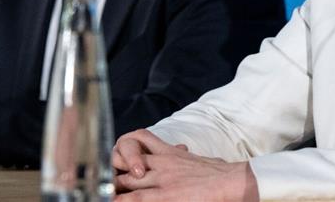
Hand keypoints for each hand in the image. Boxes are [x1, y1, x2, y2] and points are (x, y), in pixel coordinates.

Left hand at [112, 129, 258, 201]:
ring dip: (113, 186)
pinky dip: (123, 200)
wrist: (231, 180)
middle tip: (103, 176)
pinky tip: (111, 200)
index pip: (141, 139)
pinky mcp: (165, 195)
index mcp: (169, 152)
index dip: (125, 149)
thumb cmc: (220, 173)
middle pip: (126, 158)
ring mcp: (161, 178)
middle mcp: (161, 162)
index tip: (116, 159)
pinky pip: (136, 198)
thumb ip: (182, 155)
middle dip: (113, 168)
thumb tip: (183, 151)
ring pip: (125, 179)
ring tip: (102, 191)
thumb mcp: (198, 159)